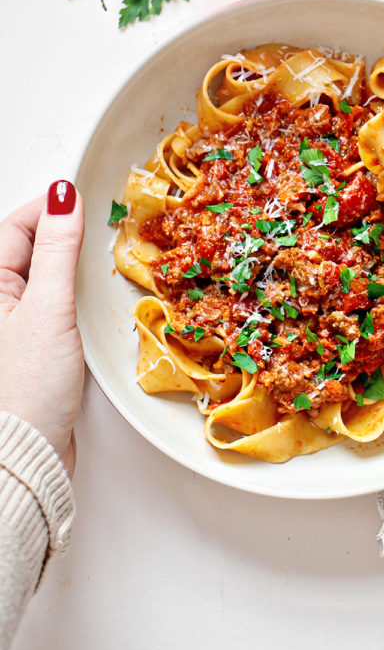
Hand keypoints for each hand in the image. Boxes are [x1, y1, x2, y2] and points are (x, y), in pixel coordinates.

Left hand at [0, 182, 84, 474]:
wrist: (27, 453)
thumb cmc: (26, 387)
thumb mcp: (49, 308)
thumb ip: (58, 248)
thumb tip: (63, 196)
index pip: (19, 224)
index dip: (54, 207)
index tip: (90, 198)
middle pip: (33, 245)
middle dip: (67, 235)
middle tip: (103, 233)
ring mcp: (13, 321)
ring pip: (48, 273)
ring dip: (74, 267)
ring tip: (101, 267)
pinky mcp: (32, 342)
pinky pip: (56, 301)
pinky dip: (76, 296)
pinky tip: (93, 303)